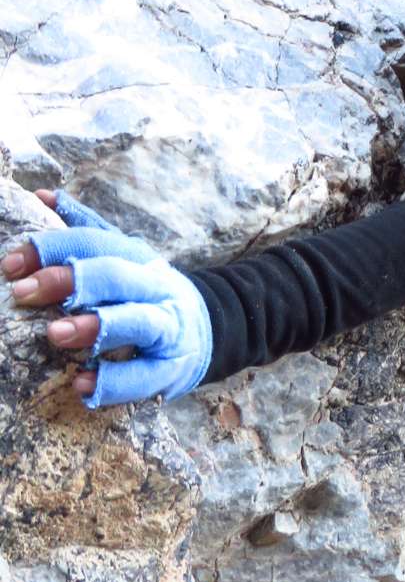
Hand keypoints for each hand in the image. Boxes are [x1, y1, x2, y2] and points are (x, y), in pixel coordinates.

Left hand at [4, 189, 211, 407]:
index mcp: (137, 257)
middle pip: (116, 275)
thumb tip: (43, 196)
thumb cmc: (147, 293)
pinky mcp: (171, 370)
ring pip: (137, 322)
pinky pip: (144, 376)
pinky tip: (81, 385)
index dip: (52, 249)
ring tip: (54, 335)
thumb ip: (86, 229)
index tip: (11, 265)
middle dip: (69, 281)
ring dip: (95, 326)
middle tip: (22, 293)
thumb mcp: (124, 257)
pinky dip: (113, 381)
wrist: (207, 332)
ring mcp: (168, 329)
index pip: (94, 243)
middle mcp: (155, 288)